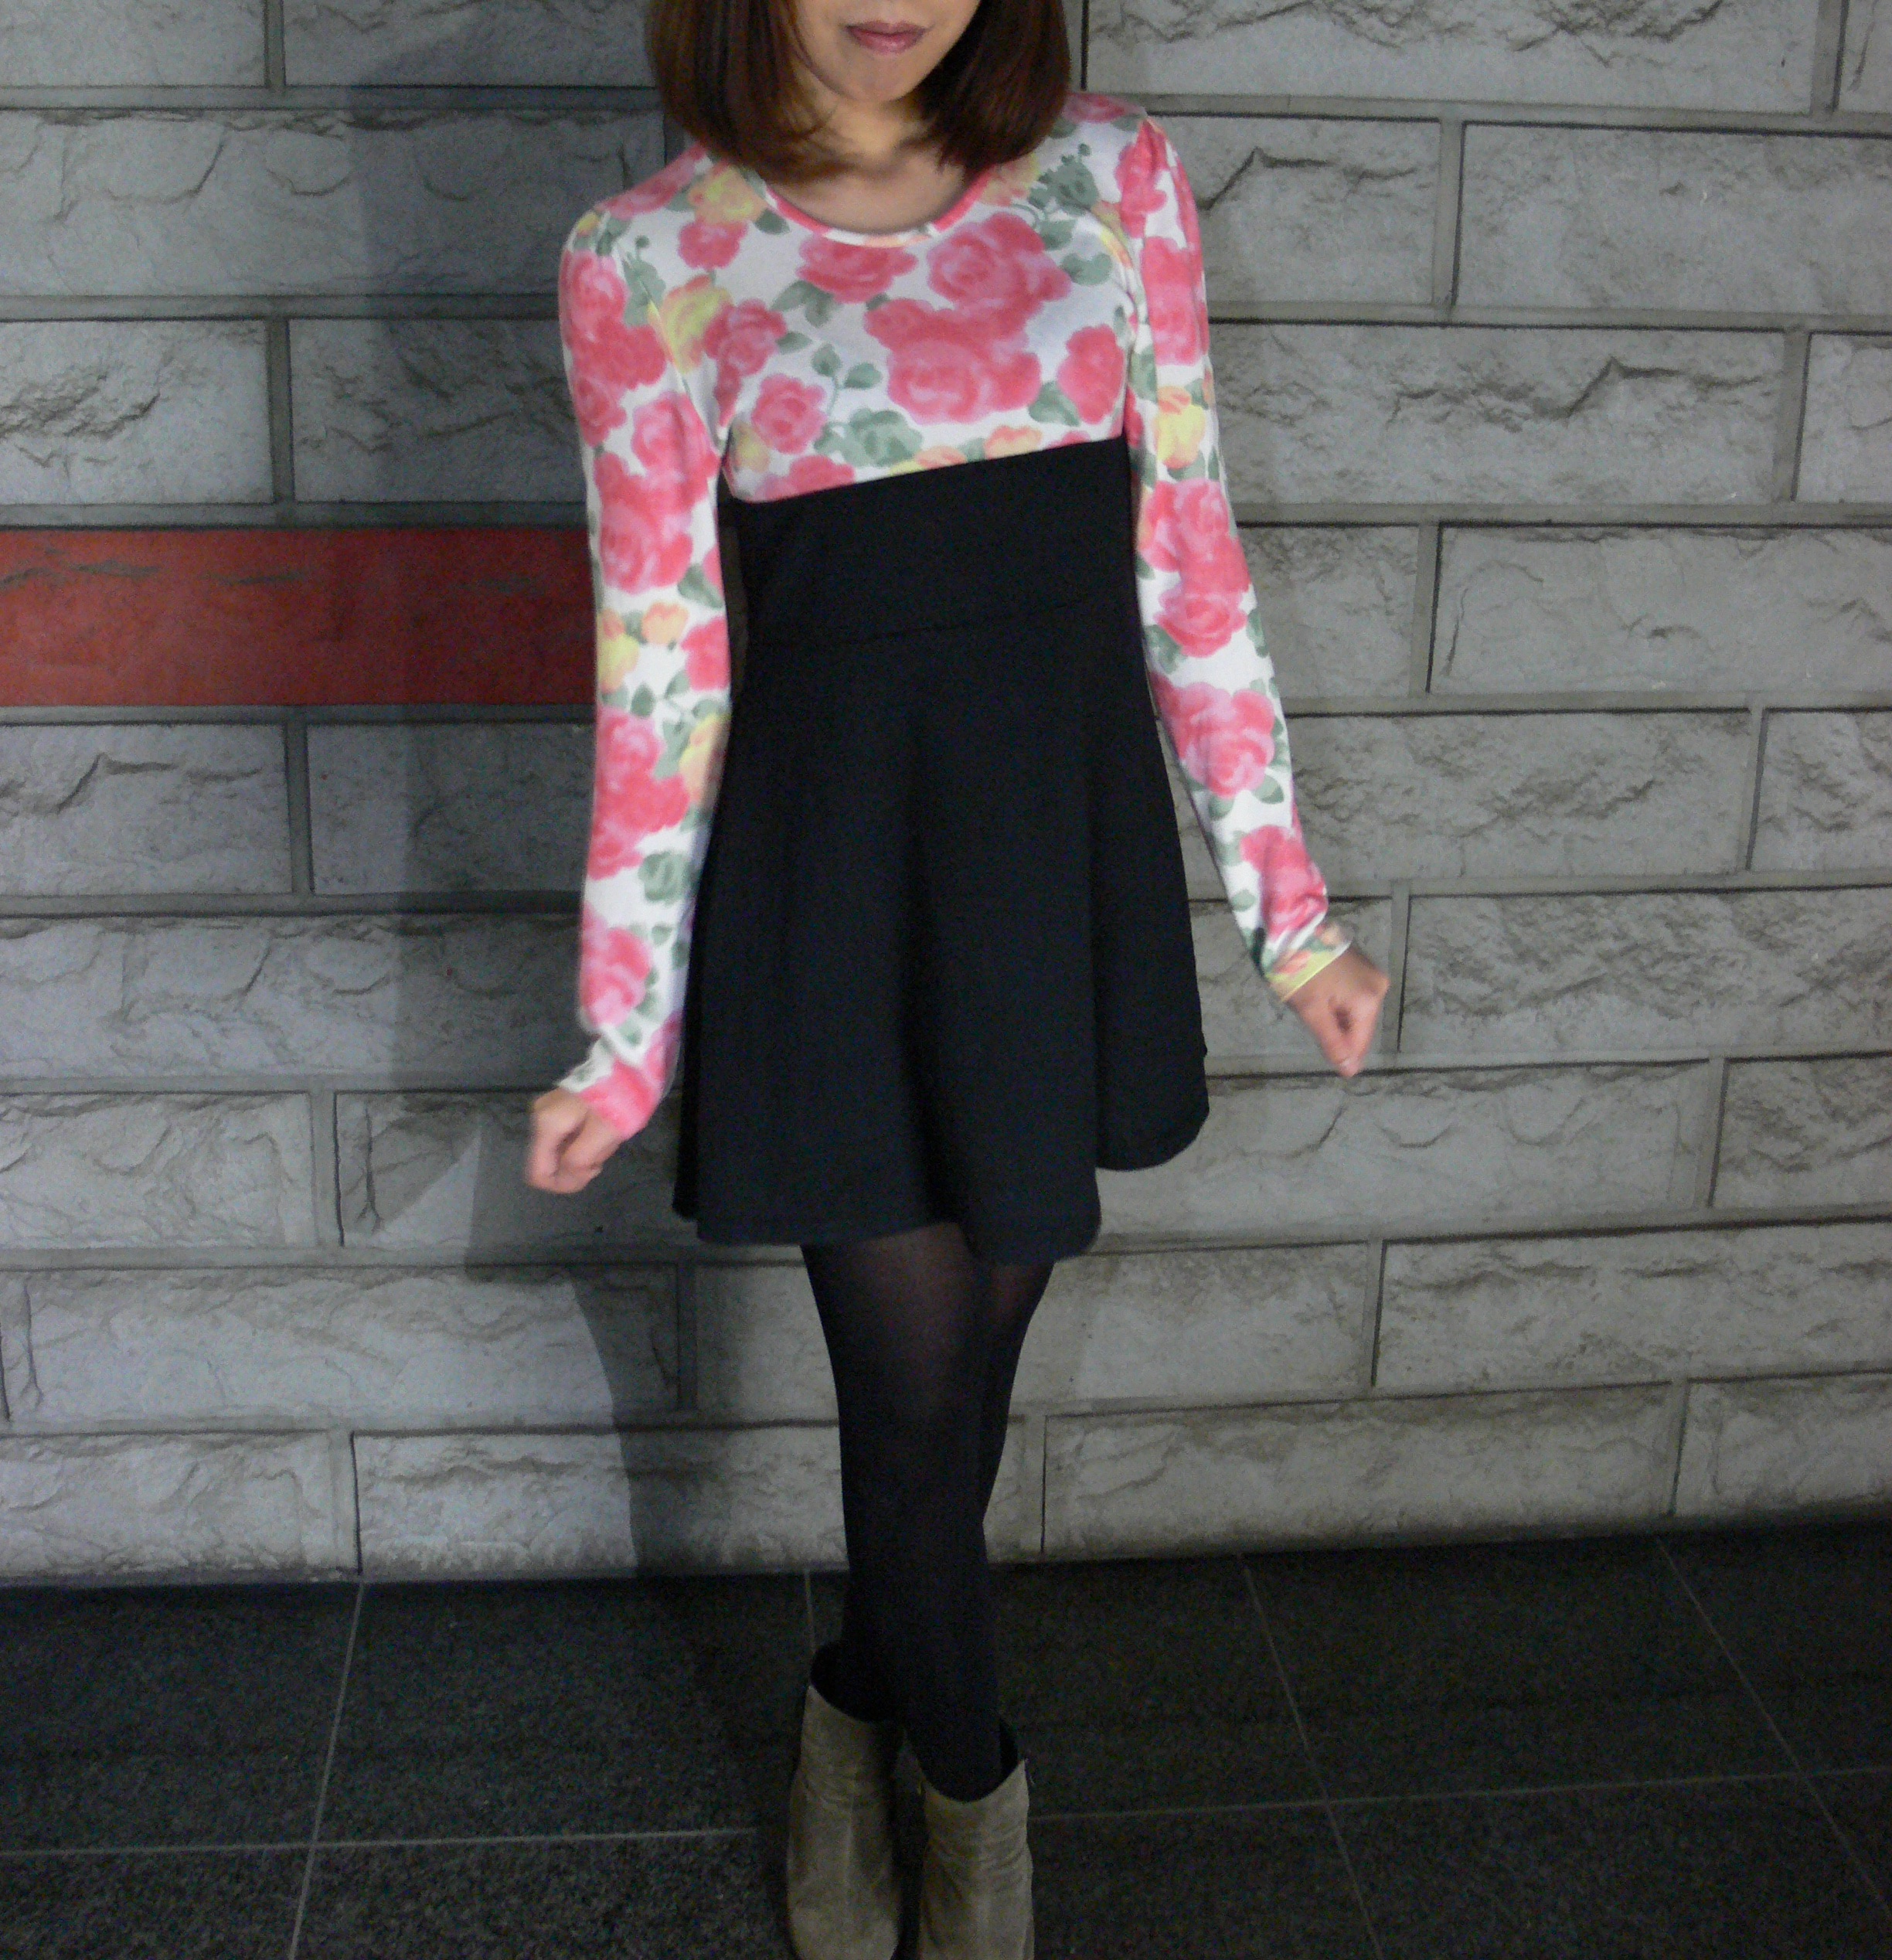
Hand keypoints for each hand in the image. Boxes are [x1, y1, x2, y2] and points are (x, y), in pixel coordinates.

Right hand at [524, 1086, 628, 1193]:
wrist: (629, 1065)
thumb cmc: (618, 1099)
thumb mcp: (602, 1134)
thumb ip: (578, 1161)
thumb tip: (564, 1180)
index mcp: (546, 1125)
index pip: (538, 1174)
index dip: (563, 1183)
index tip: (591, 1170)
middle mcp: (539, 1118)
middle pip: (551, 1163)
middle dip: (578, 1165)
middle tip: (603, 1148)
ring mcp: (549, 1111)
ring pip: (561, 1152)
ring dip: (585, 1153)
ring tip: (606, 1136)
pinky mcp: (561, 1109)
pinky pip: (568, 1138)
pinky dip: (585, 1141)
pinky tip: (601, 1130)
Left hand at [1284, 945, 1388, 1077]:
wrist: (1293, 930)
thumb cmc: (1299, 971)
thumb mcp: (1312, 1011)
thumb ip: (1333, 1042)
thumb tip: (1351, 1071)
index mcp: (1368, 1000)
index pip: (1359, 1043)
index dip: (1341, 1053)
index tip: (1320, 1047)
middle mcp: (1379, 987)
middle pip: (1360, 1027)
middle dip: (1337, 1030)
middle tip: (1312, 1016)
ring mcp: (1373, 975)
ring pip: (1356, 1013)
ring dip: (1336, 1016)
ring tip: (1315, 1003)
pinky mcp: (1364, 968)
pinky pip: (1355, 997)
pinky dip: (1339, 1002)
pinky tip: (1322, 994)